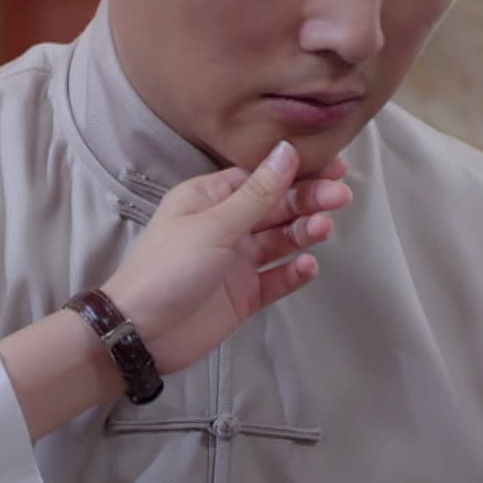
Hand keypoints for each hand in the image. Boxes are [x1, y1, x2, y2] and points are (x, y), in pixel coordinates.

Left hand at [101, 141, 351, 375]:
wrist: (142, 332)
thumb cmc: (168, 267)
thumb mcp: (214, 224)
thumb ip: (256, 193)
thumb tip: (286, 150)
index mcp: (207, 199)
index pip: (259, 177)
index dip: (295, 171)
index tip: (335, 167)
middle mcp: (224, 226)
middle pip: (274, 207)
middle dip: (308, 200)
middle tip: (340, 197)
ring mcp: (235, 262)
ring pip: (279, 241)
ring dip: (304, 232)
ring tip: (323, 228)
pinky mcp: (243, 295)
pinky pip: (276, 278)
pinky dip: (293, 271)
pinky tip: (307, 265)